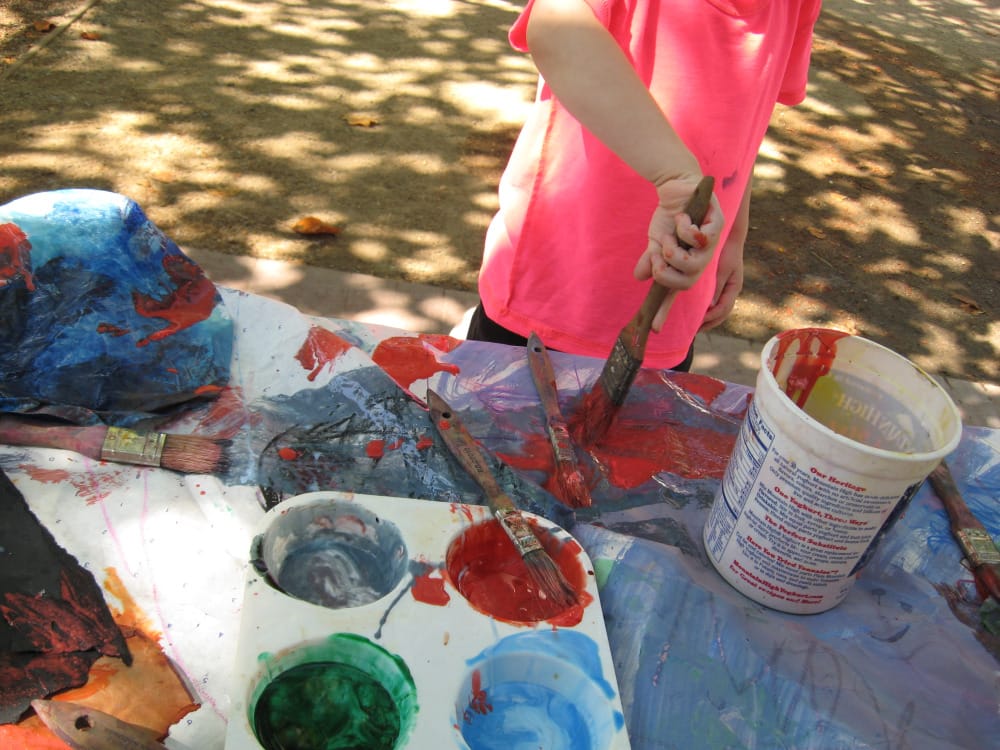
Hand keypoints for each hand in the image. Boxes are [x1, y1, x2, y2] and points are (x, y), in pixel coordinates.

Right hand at [633, 177, 724, 329]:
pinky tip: (682, 218)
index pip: (676, 291)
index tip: (654, 328)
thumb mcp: (655, 242)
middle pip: (686, 283)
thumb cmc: (669, 215)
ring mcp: (712, 244)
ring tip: (669, 236)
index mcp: (687, 265)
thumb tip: (640, 277)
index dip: (665, 310)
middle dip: (666, 272)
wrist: (675, 186)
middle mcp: (702, 259)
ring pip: (694, 265)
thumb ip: (651, 260)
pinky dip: (685, 229)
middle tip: (657, 256)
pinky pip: (699, 238)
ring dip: (673, 251)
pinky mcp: (717, 224)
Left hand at [699, 232, 744, 330]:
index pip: (723, 310)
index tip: (698, 324)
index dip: (711, 319)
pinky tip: (697, 312)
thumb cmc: (727, 250)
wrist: (729, 236)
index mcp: (734, 287)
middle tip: (694, 331)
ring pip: (719, 310)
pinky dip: (707, 310)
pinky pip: (715, 302)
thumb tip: (710, 306)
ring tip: (695, 326)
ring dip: (708, 319)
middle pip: (722, 313)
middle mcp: (731, 290)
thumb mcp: (723, 269)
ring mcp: (727, 287)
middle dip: (709, 323)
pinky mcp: (720, 283)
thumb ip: (718, 286)